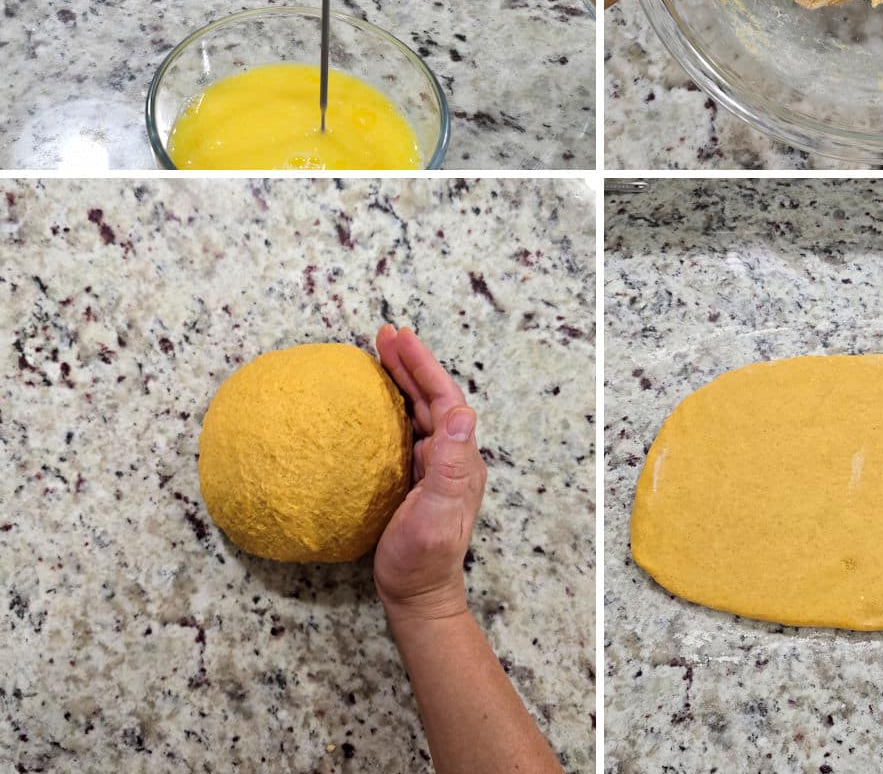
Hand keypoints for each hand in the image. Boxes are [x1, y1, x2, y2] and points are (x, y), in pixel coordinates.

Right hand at [373, 324, 486, 623]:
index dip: (423, 366)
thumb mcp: (436, 513)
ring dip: (400, 380)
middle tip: (384, 334)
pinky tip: (372, 402)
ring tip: (378, 354)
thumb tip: (461, 414)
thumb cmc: (423, 559)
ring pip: (417, 409)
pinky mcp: (414, 476)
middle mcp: (449, 455)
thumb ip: (449, 465)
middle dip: (409, 363)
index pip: (443, 397)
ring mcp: (432, 464)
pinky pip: (403, 429)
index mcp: (458, 457)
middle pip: (430, 396)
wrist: (417, 596)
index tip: (401, 339)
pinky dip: (389, 407)